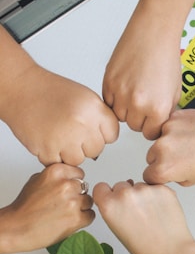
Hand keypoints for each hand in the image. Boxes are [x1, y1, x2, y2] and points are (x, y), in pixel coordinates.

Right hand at [0, 164, 94, 252]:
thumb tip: (70, 177)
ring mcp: (73, 202)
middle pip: (85, 188)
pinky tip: (69, 220)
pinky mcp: (77, 219)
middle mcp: (66, 185)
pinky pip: (90, 215)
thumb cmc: (25, 207)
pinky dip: (83, 219)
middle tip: (64, 204)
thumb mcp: (37, 180)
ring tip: (65, 213)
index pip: (79, 173)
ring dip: (81, 208)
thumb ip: (56, 176)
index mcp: (57, 171)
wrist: (17, 228)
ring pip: (89, 201)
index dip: (74, 183)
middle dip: (77, 195)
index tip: (68, 190)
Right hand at [3, 65, 118, 165]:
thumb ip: (99, 118)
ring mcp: (65, 138)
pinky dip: (53, 156)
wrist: (23, 89)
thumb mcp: (85, 97)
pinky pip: (59, 164)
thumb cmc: (52, 92)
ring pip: (79, 160)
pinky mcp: (48, 150)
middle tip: (72, 132)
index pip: (112, 135)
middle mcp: (81, 124)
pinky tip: (50, 139)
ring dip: (69, 153)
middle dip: (85, 144)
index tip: (92, 130)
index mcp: (94, 109)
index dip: (102, 134)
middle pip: (96, 150)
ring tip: (60, 135)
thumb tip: (107, 138)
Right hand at [93, 180, 193, 253]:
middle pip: (120, 185)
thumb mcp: (117, 230)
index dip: (107, 194)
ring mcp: (144, 189)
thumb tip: (114, 197)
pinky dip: (157, 195)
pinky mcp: (162, 188)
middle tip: (136, 212)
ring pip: (139, 185)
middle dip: (126, 195)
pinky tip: (160, 210)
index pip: (101, 187)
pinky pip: (154, 186)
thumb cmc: (145, 247)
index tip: (112, 199)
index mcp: (109, 205)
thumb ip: (112, 210)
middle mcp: (125, 194)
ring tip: (150, 214)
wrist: (171, 250)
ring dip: (143, 195)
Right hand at [102, 8, 181, 139]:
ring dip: (126, 109)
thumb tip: (157, 125)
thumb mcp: (175, 91)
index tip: (152, 119)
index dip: (152, 125)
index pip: (150, 133)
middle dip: (139, 117)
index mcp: (158, 108)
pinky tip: (126, 86)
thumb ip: (165, 112)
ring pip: (119, 116)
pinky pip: (108, 102)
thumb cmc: (166, 55)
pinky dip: (115, 98)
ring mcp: (121, 93)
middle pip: (134, 126)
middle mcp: (138, 103)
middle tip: (144, 102)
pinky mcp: (108, 82)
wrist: (154, 31)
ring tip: (134, 92)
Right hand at [143, 108, 194, 185]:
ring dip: (167, 143)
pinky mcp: (173, 117)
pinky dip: (175, 130)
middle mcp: (161, 149)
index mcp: (164, 168)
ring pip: (158, 140)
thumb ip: (170, 177)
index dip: (157, 176)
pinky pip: (167, 126)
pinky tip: (188, 134)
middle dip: (161, 158)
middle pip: (150, 157)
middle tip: (180, 158)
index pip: (148, 175)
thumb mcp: (190, 180)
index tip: (164, 173)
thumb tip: (162, 172)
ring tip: (187, 145)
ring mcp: (167, 131)